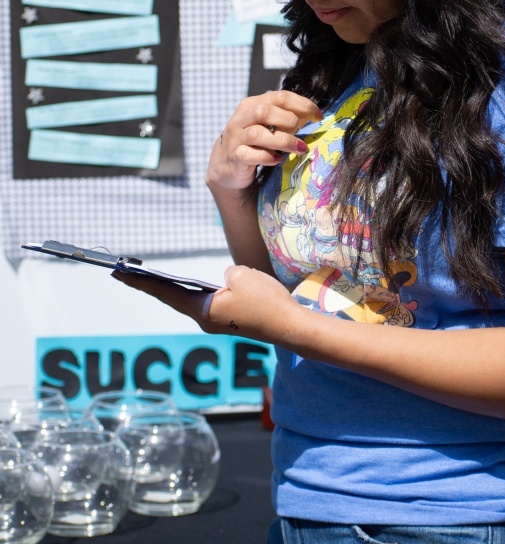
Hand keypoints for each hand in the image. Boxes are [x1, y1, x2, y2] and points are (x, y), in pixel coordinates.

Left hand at [112, 264, 301, 344]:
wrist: (290, 327)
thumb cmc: (264, 301)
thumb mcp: (241, 275)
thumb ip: (226, 274)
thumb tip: (225, 281)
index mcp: (202, 310)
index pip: (164, 292)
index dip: (140, 282)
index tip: (117, 274)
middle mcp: (204, 319)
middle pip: (172, 297)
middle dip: (149, 285)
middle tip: (125, 273)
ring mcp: (216, 322)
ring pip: (188, 301)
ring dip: (170, 289)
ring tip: (150, 278)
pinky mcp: (229, 321)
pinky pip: (205, 303)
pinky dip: (191, 292)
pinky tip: (187, 286)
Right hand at [206, 90, 321, 191]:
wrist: (227, 165)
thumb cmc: (255, 142)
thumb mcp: (270, 126)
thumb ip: (288, 118)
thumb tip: (314, 115)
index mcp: (253, 104)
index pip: (279, 97)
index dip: (302, 105)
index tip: (318, 116)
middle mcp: (242, 118)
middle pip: (265, 111)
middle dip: (289, 120)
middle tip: (301, 131)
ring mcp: (236, 138)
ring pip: (258, 134)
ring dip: (283, 141)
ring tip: (300, 148)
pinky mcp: (234, 157)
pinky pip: (249, 155)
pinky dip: (266, 157)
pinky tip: (278, 160)